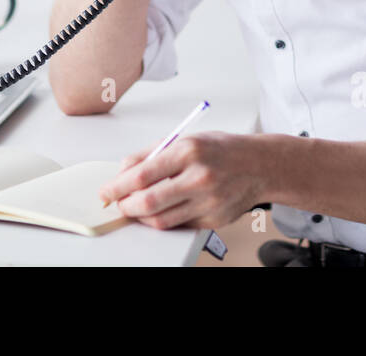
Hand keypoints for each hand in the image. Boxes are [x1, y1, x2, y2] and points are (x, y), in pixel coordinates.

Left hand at [96, 131, 267, 229]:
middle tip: (118, 204)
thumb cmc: (221, 150)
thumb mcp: (185, 139)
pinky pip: (179, 226)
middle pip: (148, 202)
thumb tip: (122, 171)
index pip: (142, 175)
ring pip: (161, 220)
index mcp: (189, 151)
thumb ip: (150, 154)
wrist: (259, 166)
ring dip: (142, 217)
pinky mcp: (214, 220)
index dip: (117, 186)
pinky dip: (165, 220)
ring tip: (137, 207)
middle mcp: (199, 177)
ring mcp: (208, 202)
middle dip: (125, 206)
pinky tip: (163, 209)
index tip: (106, 191)